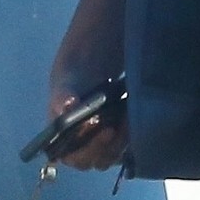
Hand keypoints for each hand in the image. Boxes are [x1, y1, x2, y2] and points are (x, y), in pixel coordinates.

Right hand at [47, 0, 128, 169]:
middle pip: (94, 159)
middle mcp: (82, 135)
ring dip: (123, 142)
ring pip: (113, 153)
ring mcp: (103, 133)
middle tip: (121, 125)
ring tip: (130, 116)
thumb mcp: (71, 72)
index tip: (104, 130)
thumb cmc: (82, 57)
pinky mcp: (123, 127)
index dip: (86, 149)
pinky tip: (139, 114)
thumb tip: (65, 109)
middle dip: (108, 146)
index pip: (71, 155)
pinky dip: (135, 135)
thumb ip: (65, 93)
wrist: (109, 41)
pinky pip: (129, 143)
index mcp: (61, 126)